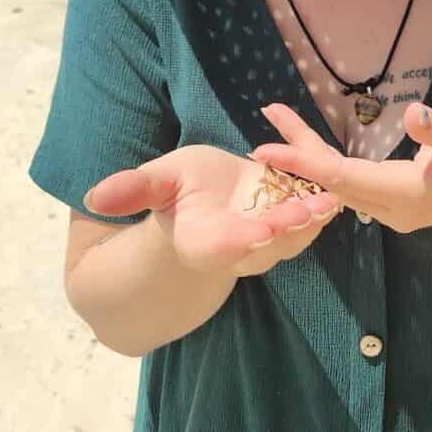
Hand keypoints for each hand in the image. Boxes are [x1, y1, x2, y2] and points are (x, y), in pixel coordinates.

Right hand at [82, 145, 342, 276]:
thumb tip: (94, 196)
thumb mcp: (158, 182)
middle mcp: (241, 249)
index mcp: (205, 243)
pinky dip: (324, 203)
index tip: (257, 231)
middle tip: (308, 210)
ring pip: (297, 235)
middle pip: (269, 245)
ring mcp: (271, 241)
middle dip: (289, 229)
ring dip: (315, 219)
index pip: (224, 247)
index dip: (242, 239)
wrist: (205, 200)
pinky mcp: (292, 225)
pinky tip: (337, 183)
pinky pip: (311, 218)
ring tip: (330, 198)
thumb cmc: (179, 191)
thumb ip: (133, 190)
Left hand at [249, 101, 431, 233]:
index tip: (268, 150)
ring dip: (307, 159)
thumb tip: (413, 112)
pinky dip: (325, 167)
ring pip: (338, 186)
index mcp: (407, 194)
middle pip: (332, 183)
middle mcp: (391, 210)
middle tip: (265, 119)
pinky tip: (306, 148)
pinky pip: (349, 188)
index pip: (344, 179)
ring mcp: (390, 213)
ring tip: (278, 120)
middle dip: (296, 154)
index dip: (304, 164)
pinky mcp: (390, 207)